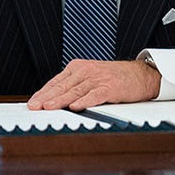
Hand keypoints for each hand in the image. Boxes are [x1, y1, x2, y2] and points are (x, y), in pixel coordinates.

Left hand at [26, 59, 159, 110]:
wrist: (142, 75)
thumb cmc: (116, 78)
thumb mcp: (91, 77)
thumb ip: (75, 86)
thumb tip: (54, 100)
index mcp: (79, 67)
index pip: (56, 81)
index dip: (43, 92)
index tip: (32, 103)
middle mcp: (87, 71)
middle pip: (63, 85)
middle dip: (47, 97)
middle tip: (34, 106)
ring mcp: (99, 78)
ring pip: (76, 90)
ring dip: (61, 99)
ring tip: (48, 107)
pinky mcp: (111, 87)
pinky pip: (95, 95)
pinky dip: (85, 101)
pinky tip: (75, 107)